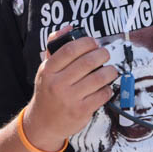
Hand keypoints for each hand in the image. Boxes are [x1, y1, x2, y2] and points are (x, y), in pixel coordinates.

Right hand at [22, 27, 118, 151]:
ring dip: (110, 71)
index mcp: (48, 70)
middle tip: (105, 54)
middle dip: (102, 54)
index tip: (93, 42)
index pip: (70, 50)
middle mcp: (57, 84)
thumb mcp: (45, 69)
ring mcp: (69, 98)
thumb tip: (69, 28)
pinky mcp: (81, 111)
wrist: (42, 123)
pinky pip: (102, 94)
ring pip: (99, 78)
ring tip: (109, 70)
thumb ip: (55, 46)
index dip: (86, 42)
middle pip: (88, 62)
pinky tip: (105, 87)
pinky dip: (108, 88)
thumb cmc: (47, 92)